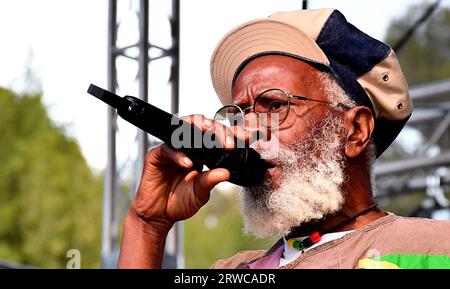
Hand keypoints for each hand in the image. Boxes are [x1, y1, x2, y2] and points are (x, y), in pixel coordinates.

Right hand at [130, 115, 251, 229]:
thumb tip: (226, 172)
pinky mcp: (156, 155)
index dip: (231, 135)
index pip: (218, 138)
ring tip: (208, 136)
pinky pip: (168, 149)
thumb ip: (211, 181)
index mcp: (202, 154)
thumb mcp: (201, 192)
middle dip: (218, 131)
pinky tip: (188, 164)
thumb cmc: (179, 202)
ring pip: (184, 128)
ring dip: (197, 128)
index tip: (245, 138)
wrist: (159, 215)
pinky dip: (178, 154)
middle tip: (228, 143)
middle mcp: (187, 148)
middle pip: (203, 128)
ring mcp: (172, 150)